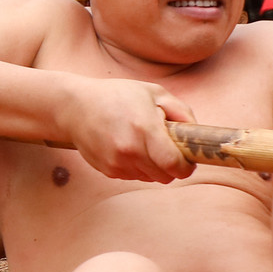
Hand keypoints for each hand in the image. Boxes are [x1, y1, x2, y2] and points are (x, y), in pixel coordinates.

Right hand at [60, 78, 196, 182]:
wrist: (74, 107)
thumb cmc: (116, 96)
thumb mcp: (153, 93)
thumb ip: (181, 112)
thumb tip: (198, 134)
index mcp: (145, 129)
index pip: (175, 165)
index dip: (186, 166)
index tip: (187, 159)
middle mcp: (130, 150)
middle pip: (165, 177)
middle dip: (171, 167)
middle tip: (167, 149)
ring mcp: (117, 162)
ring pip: (150, 178)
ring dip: (153, 167)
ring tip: (143, 144)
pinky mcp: (107, 170)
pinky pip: (133, 176)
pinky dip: (136, 166)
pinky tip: (127, 147)